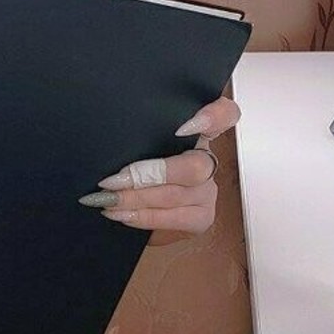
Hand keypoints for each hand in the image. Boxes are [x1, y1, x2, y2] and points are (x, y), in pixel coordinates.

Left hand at [78, 96, 239, 238]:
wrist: (144, 211)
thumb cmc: (139, 172)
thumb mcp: (142, 147)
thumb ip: (141, 137)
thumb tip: (109, 137)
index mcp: (196, 133)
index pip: (224, 115)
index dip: (213, 117)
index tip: (183, 127)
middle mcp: (207, 160)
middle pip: (193, 165)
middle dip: (148, 175)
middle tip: (114, 181)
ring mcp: (208, 190)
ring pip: (178, 194)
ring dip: (137, 198)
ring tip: (109, 199)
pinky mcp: (203, 216)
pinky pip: (176, 218)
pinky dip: (145, 217)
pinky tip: (124, 214)